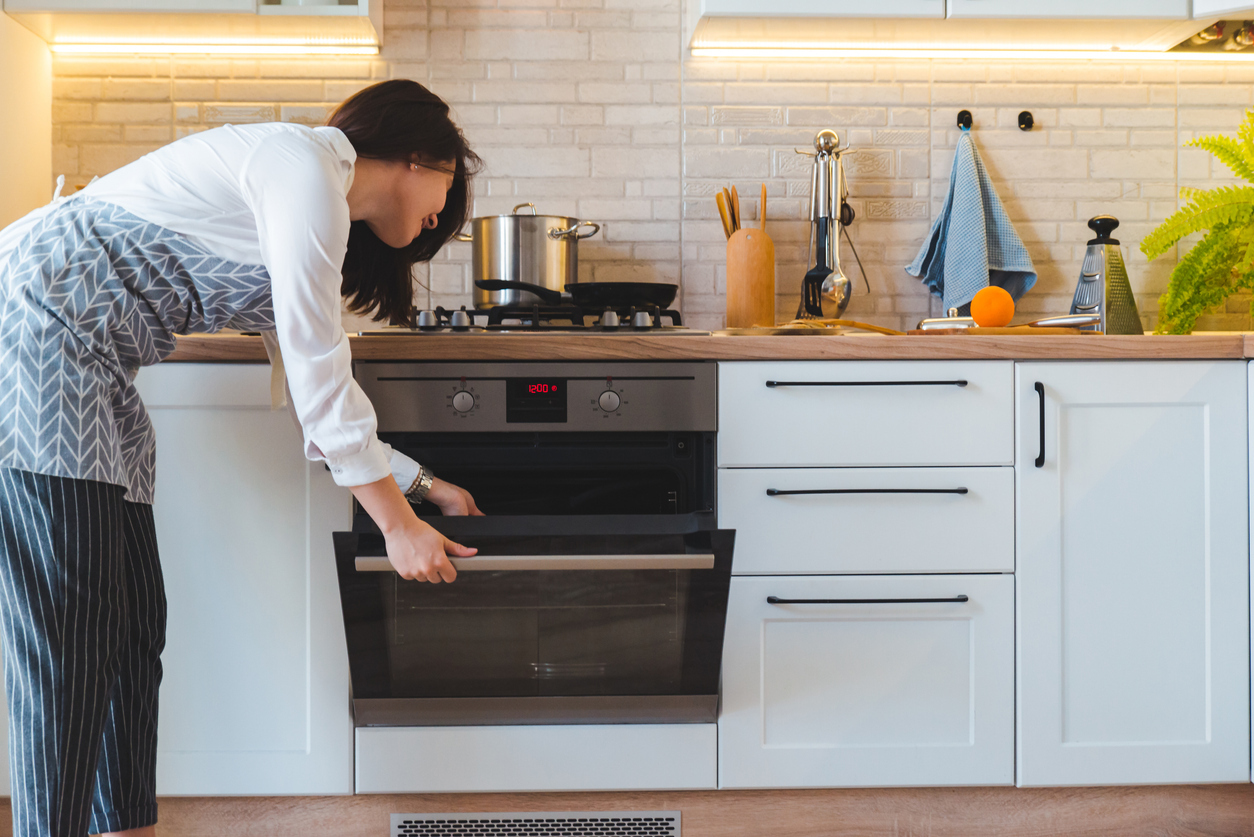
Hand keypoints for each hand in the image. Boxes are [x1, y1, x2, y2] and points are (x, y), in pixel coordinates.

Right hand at [349, 474, 477, 583]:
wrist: (400, 527)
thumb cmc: (420, 531)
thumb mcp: (442, 539)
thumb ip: (457, 549)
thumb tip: (472, 552)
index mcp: (439, 561)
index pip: (450, 577)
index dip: (449, 571)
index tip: (446, 566)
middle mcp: (427, 569)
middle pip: (437, 579)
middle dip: (436, 571)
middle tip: (431, 557)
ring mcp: (415, 572)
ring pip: (424, 579)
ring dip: (424, 571)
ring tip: (420, 556)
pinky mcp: (404, 573)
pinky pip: (412, 577)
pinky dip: (412, 570)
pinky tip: (412, 558)